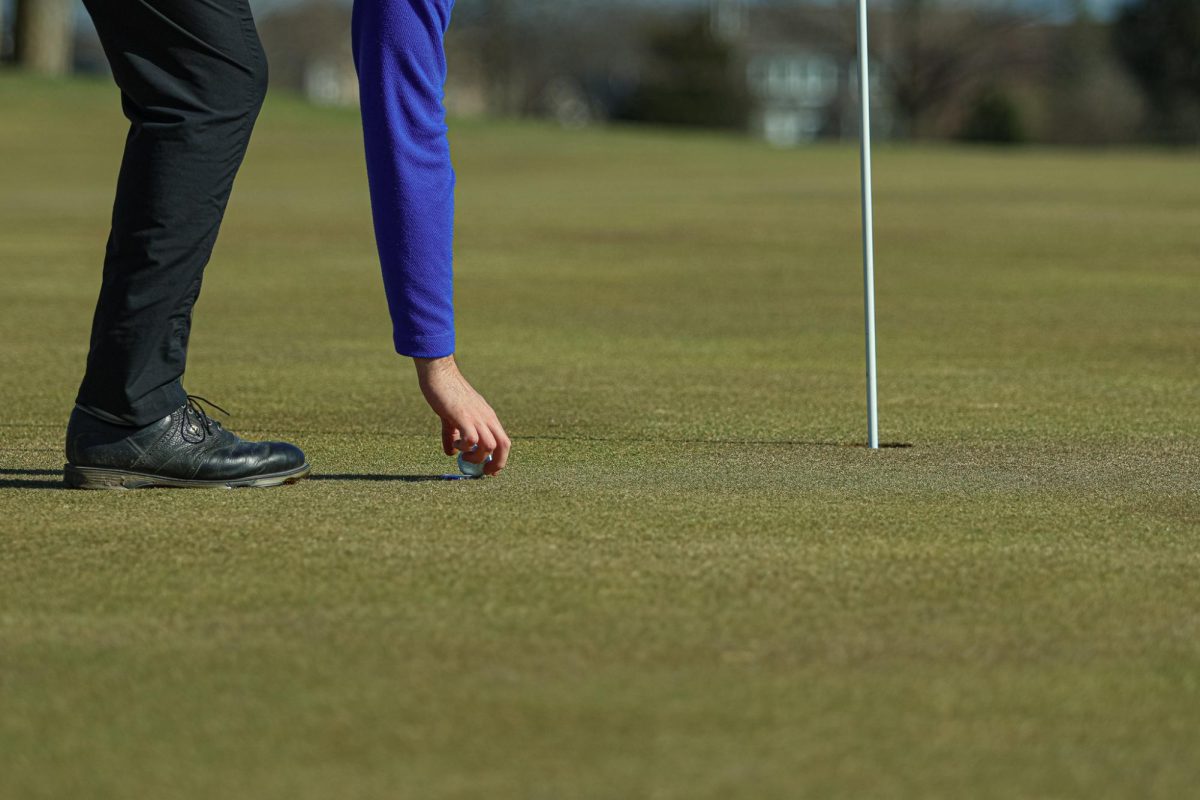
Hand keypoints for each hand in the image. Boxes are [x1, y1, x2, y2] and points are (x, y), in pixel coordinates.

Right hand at [414, 355, 509, 475]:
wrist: (439, 373)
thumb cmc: (446, 392)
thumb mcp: (453, 416)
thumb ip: (454, 434)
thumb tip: (451, 453)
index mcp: (488, 417)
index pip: (504, 441)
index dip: (500, 459)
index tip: (489, 470)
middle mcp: (487, 418)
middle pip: (504, 445)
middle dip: (496, 464)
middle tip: (481, 472)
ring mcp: (477, 416)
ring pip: (490, 445)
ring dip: (477, 457)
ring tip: (463, 455)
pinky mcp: (463, 416)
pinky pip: (473, 439)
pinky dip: (465, 448)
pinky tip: (455, 444)